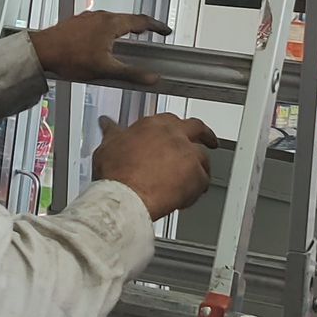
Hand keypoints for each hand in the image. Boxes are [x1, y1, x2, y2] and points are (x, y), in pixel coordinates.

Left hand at [30, 11, 172, 87]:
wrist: (41, 51)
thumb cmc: (71, 58)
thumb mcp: (105, 70)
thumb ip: (131, 74)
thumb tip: (154, 78)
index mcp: (111, 23)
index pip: (141, 21)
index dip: (156, 26)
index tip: (166, 30)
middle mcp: (101, 16)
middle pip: (127, 18)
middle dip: (141, 26)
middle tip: (151, 33)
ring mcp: (88, 17)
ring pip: (112, 20)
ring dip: (124, 27)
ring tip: (130, 38)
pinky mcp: (77, 22)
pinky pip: (100, 23)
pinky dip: (109, 30)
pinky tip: (104, 42)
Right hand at [93, 112, 218, 218]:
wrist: (125, 196)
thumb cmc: (116, 174)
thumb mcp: (108, 147)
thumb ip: (112, 133)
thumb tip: (107, 125)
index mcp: (153, 125)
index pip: (170, 119)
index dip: (174, 127)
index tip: (175, 132)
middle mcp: (174, 135)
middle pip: (198, 128)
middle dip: (205, 134)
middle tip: (208, 139)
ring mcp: (188, 155)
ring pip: (204, 157)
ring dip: (199, 168)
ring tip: (192, 179)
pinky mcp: (197, 176)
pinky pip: (204, 181)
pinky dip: (197, 189)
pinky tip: (186, 196)